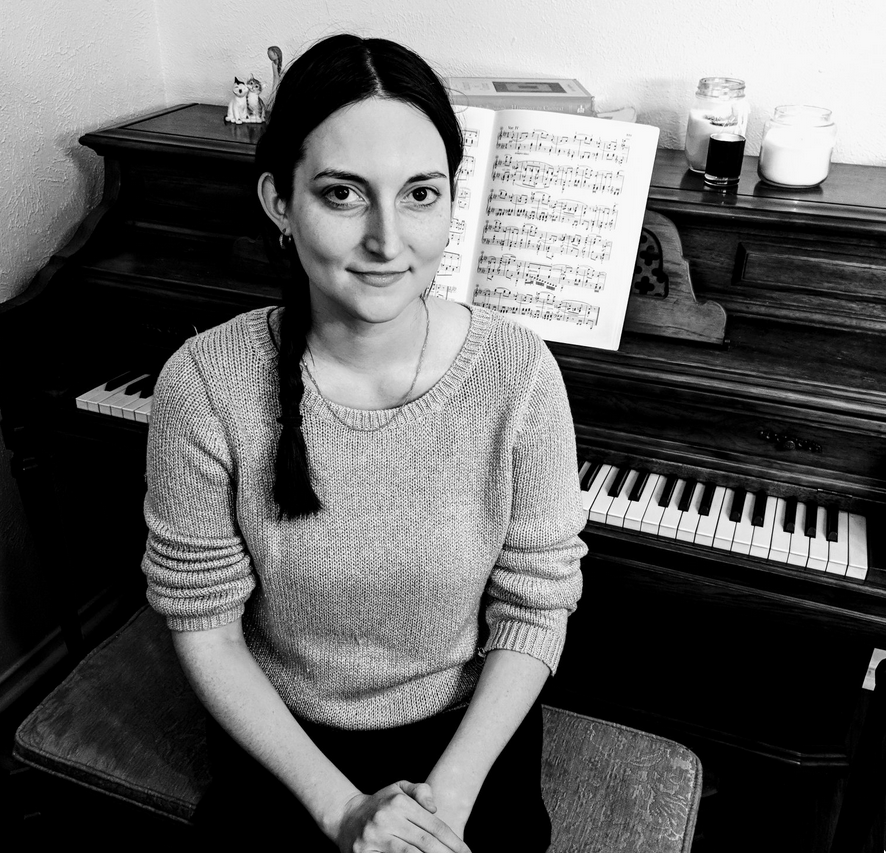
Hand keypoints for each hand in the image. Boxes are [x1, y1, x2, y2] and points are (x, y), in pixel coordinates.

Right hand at [334, 780, 471, 852]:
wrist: (346, 817)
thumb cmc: (381, 803)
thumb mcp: (399, 788)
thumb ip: (421, 791)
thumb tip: (435, 808)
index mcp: (399, 802)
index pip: (433, 824)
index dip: (452, 840)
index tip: (466, 852)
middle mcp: (387, 818)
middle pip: (425, 841)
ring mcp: (374, 837)